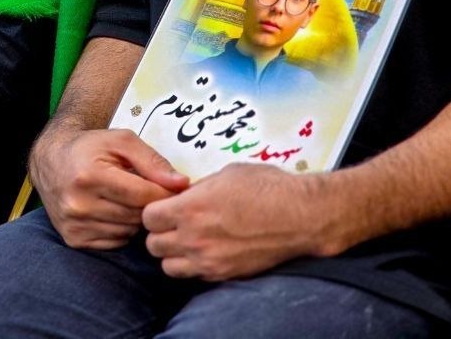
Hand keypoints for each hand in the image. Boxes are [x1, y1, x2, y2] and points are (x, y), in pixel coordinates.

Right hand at [29, 126, 188, 249]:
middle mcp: (79, 204)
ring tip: (126, 198)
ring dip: (134, 217)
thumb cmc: (89, 148)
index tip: (173, 188)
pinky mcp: (74, 238)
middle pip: (137, 215)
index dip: (164, 192)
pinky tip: (112, 210)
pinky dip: (120, 228)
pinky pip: (115, 241)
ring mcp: (74, 224)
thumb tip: (182, 184)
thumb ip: (153, 162)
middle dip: (148, 204)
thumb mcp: (121, 141)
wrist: (50, 160)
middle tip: (147, 190)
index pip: (143, 195)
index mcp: (90, 176)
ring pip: (128, 231)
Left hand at [143, 163, 329, 279]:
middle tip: (174, 224)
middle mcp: (194, 238)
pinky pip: (195, 276)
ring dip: (173, 254)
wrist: (301, 216)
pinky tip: (208, 251)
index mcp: (190, 208)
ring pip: (169, 267)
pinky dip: (194, 266)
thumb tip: (183, 195)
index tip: (165, 205)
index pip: (148, 218)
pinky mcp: (225, 275)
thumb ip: (197, 189)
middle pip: (153, 245)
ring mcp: (209, 260)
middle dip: (160, 233)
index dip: (154, 210)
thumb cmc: (266, 187)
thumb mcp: (224, 174)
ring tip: (188, 241)